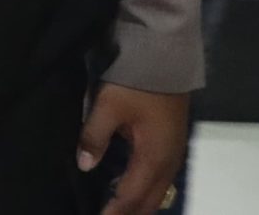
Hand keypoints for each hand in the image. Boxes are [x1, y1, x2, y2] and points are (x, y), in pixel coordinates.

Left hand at [79, 83, 188, 214]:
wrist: (165, 59)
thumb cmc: (136, 83)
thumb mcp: (108, 105)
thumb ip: (94, 136)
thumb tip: (84, 166)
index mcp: (154, 157)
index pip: (132, 195)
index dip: (115, 211)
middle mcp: (169, 161)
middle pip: (150, 200)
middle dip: (130, 212)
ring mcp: (173, 153)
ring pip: (158, 190)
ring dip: (139, 203)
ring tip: (117, 209)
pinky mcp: (171, 144)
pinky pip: (160, 178)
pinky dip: (145, 189)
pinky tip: (130, 187)